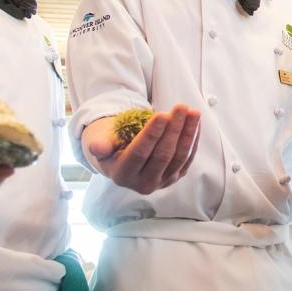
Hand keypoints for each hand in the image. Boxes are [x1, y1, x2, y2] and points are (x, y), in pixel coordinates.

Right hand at [84, 105, 200, 194]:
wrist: (122, 159)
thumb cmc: (111, 144)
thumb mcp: (101, 142)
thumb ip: (100, 145)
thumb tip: (96, 147)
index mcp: (122, 175)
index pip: (140, 154)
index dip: (152, 134)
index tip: (162, 114)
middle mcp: (143, 184)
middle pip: (163, 155)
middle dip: (174, 129)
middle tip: (181, 107)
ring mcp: (162, 182)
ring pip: (179, 157)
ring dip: (188, 133)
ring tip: (193, 112)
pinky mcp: (175, 177)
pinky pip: (188, 158)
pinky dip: (193, 139)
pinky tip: (195, 122)